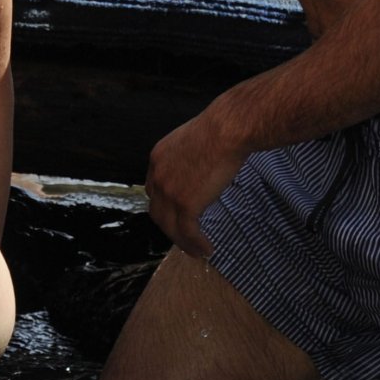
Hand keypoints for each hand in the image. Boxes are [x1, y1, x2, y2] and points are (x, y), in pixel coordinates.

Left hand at [144, 107, 247, 257]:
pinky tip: (206, 249)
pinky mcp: (185, 204)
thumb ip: (189, 158)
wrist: (226, 130)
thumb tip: (200, 169)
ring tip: (195, 250)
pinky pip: (187, 232)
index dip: (164, 206)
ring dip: (182, 242)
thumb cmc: (219, 129)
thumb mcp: (193, 141)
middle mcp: (158, 175)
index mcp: (158, 158)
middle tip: (184, 238)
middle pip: (158, 211)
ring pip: (170, 227)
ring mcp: (169, 191)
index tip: (176, 215)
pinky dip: (195, 244)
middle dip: (170, 228)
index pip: (154, 190)